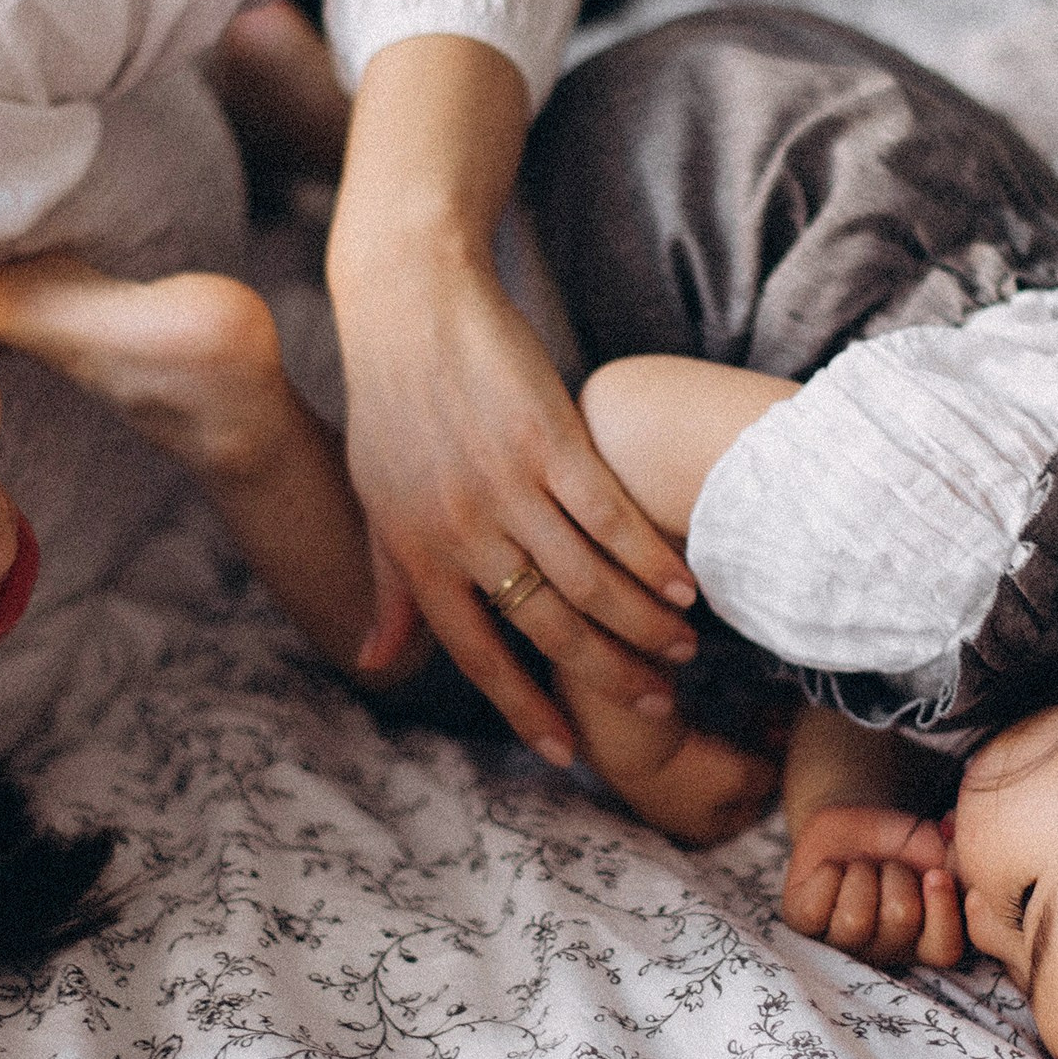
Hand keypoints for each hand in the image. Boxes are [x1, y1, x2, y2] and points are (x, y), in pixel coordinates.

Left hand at [335, 263, 699, 759]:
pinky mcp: (548, 438)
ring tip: (683, 650)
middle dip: (606, 677)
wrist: (410, 304)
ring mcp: (506, 485)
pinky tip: (684, 585)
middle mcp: (460, 530)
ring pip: (587, 581)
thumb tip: (372, 661)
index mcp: (417, 553)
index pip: (477, 655)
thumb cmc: (390, 405)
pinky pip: (609, 517)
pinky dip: (649, 557)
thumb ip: (388, 586)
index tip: (567, 754)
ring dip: (641, 625)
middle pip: (546, 628)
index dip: (524, 708)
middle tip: (656, 706)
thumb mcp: (376, 501)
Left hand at [781, 805, 966, 969]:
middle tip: (888, 866)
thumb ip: (960, 870)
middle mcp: (884, 951)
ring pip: (855, 918)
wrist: (856, 821)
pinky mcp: (803, 924)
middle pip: (899, 918)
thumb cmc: (903, 843)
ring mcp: (842, 942)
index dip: (942, 909)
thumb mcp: (938, 850)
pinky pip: (814, 911)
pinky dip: (827, 875)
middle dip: (896, 874)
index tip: (934, 874)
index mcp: (925, 942)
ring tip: (860, 867)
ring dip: (861, 874)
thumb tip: (964, 877)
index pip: (944, 950)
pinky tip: (833, 870)